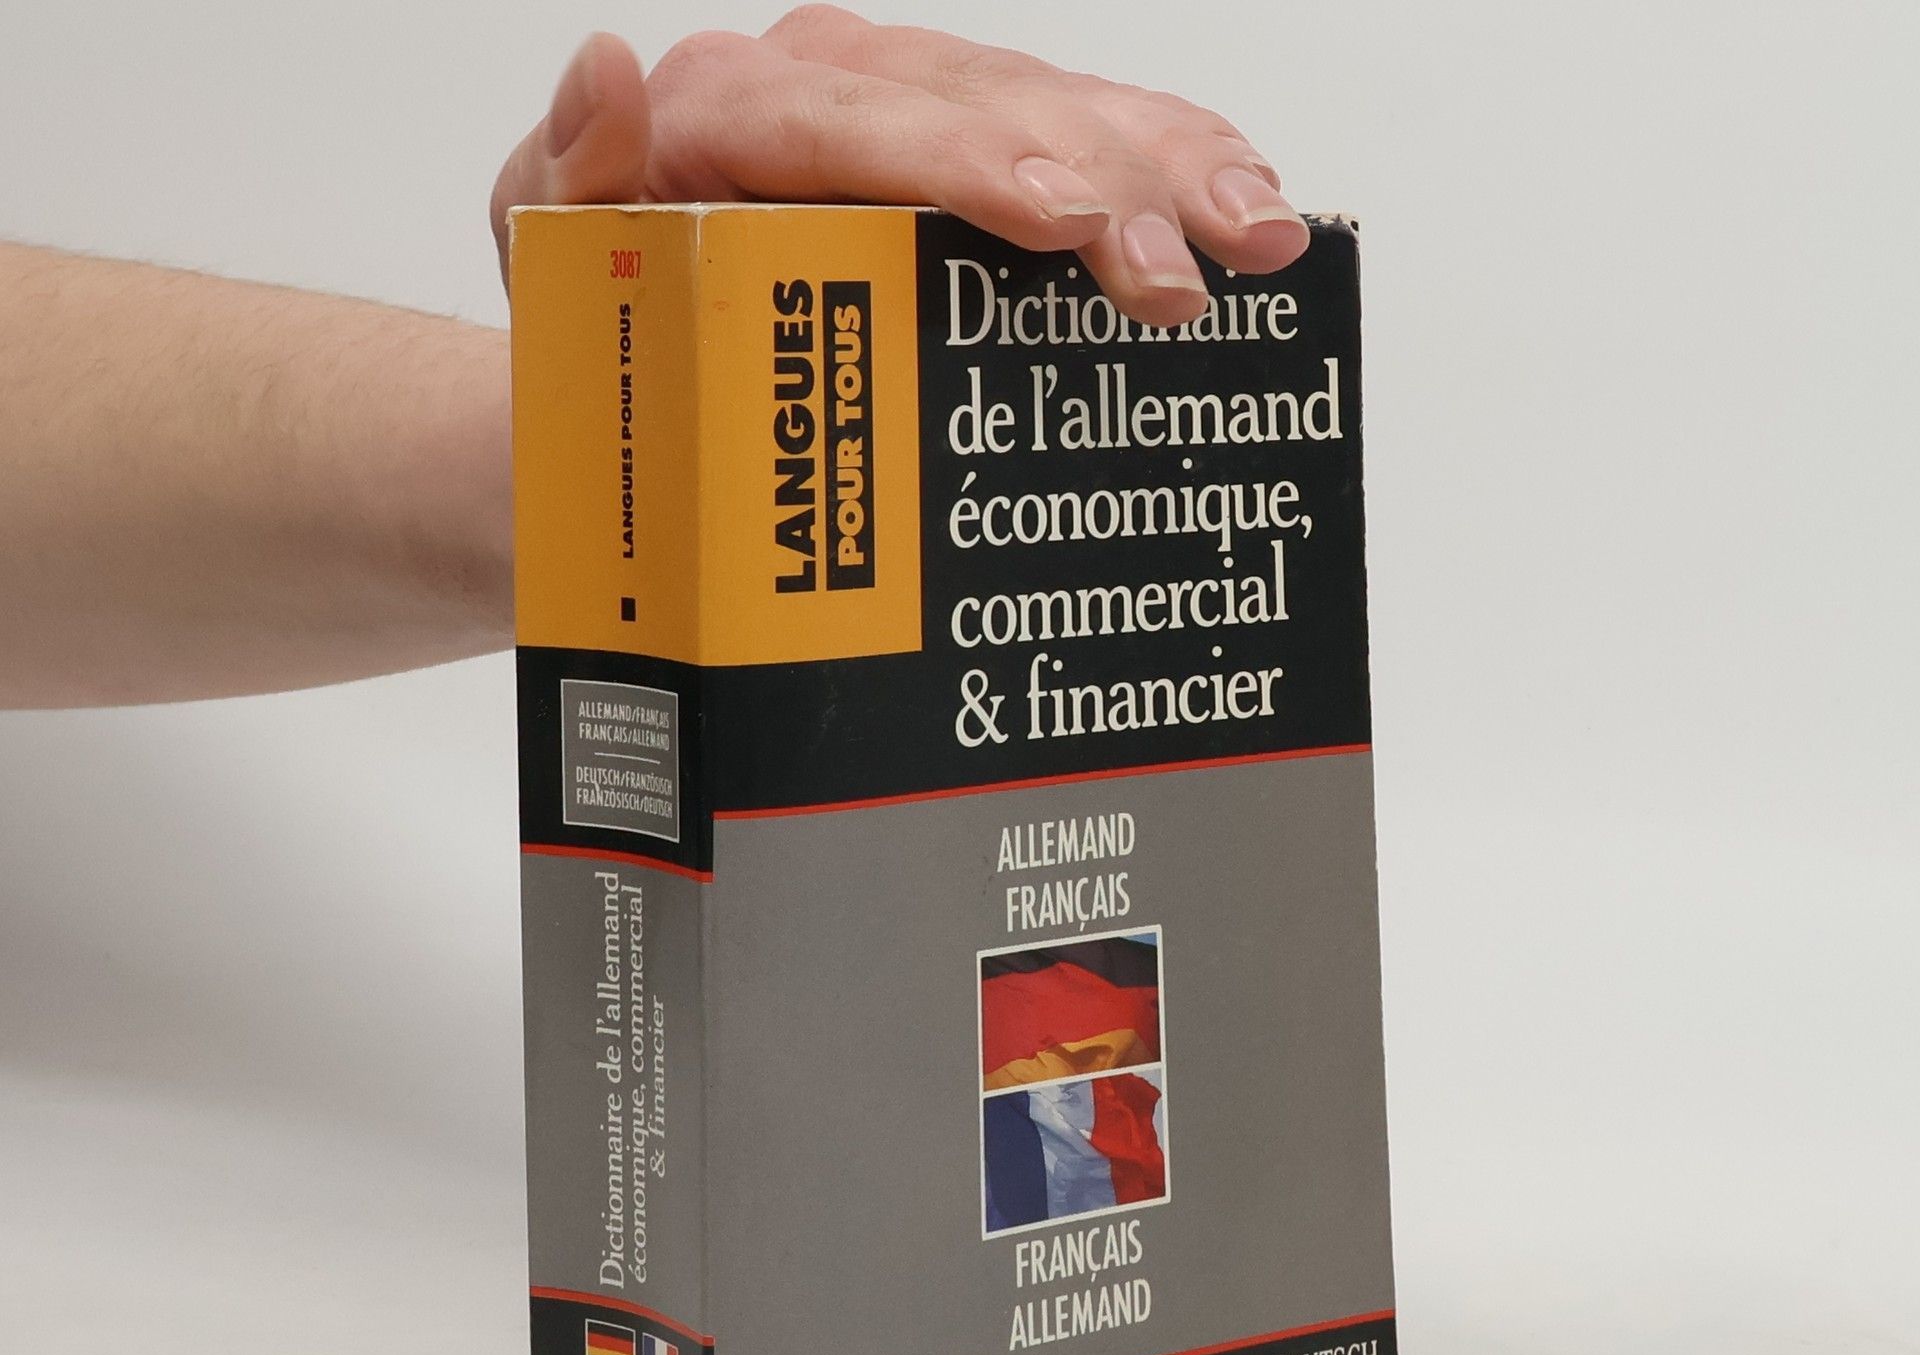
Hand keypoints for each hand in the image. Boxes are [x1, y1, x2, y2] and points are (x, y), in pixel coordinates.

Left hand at [490, 9, 1306, 326]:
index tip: (1062, 220)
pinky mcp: (968, 148)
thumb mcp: (555, 257)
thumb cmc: (604, 315)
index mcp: (730, 108)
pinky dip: (1162, 159)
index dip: (971, 164)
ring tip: (1254, 229)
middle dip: (1098, 179)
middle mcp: (830, 87)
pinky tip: (1236, 190)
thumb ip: (568, 178)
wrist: (634, 359)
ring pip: (1051, 107)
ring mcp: (909, 111)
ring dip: (1165, 164)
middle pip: (980, 109)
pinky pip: (1076, 130)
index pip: (858, 121)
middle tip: (1181, 268)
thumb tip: (609, 69)